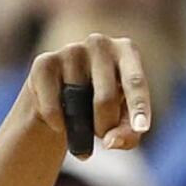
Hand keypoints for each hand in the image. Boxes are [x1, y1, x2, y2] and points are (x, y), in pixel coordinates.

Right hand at [24, 33, 150, 151]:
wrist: (61, 99)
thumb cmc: (104, 109)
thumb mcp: (123, 124)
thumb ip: (127, 136)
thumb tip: (110, 141)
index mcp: (127, 52)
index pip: (135, 82)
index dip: (139, 107)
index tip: (141, 128)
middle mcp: (99, 43)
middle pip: (106, 99)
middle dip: (105, 127)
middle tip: (102, 134)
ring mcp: (70, 49)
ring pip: (78, 105)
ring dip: (81, 127)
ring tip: (80, 119)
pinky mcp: (44, 62)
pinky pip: (53, 108)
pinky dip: (58, 124)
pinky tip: (59, 120)